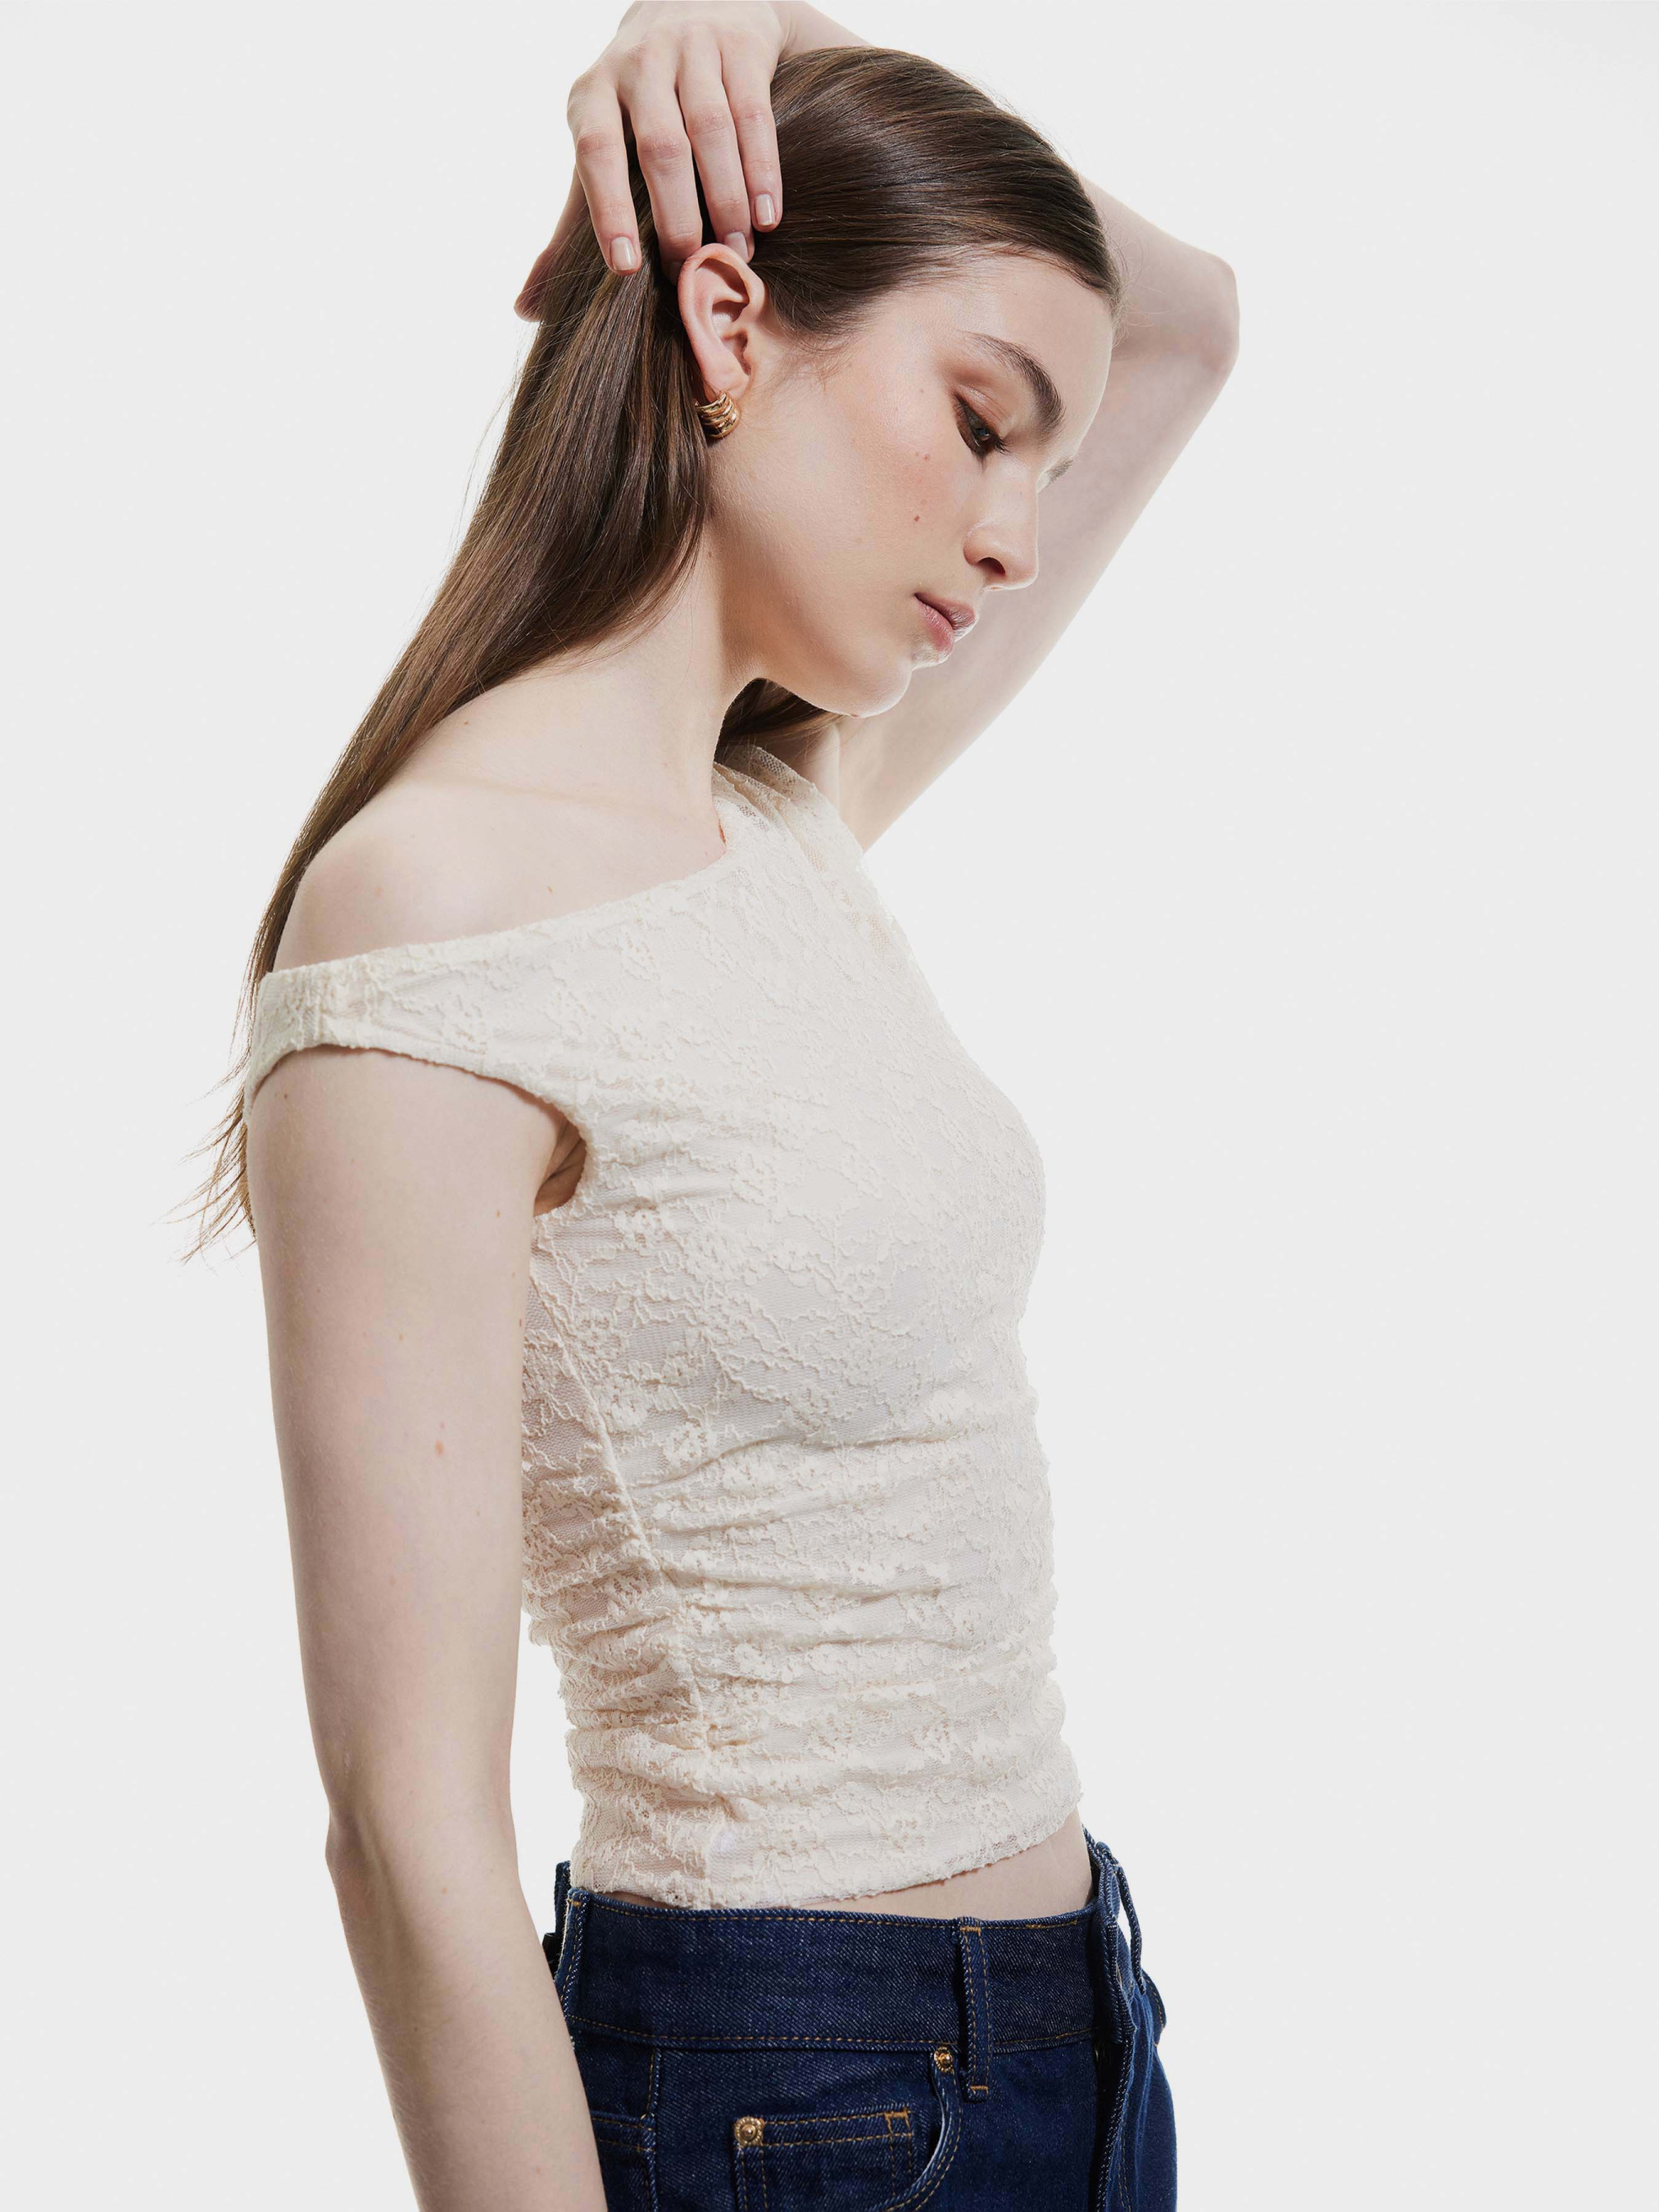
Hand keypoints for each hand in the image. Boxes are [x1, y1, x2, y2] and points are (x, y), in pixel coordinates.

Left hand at [515, 2, 789, 316]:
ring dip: (727, 199)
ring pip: (711, 129)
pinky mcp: (739, 47)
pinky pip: (752, 114)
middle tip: (692, 270)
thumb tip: (526, 308)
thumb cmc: (639, 108)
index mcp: (593, 93)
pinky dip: (762, 169)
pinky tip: (767, 216)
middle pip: (660, 146)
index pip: (595, 150)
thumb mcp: (599, 150)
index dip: (608, 208)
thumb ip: (569, 228)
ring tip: (738, 251)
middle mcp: (637, 65)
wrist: (694, 5)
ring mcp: (690, 49)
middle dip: (678, 216)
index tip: (626, 267)